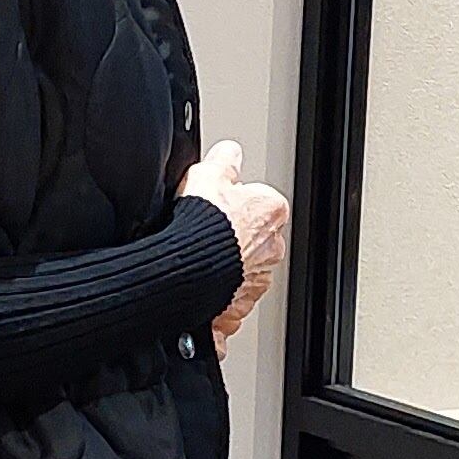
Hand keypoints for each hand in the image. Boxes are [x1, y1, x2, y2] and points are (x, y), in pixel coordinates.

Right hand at [184, 142, 289, 348]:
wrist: (186, 268)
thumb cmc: (202, 223)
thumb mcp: (208, 174)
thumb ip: (224, 161)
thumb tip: (229, 152)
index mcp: (271, 211)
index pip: (260, 200)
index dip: (235, 201)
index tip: (218, 203)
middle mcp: (271, 247)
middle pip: (254, 238)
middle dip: (234, 237)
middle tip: (205, 232)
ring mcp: (257, 279)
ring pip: (244, 270)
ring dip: (226, 268)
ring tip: (198, 260)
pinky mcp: (239, 305)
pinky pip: (229, 301)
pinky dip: (217, 298)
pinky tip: (198, 290)